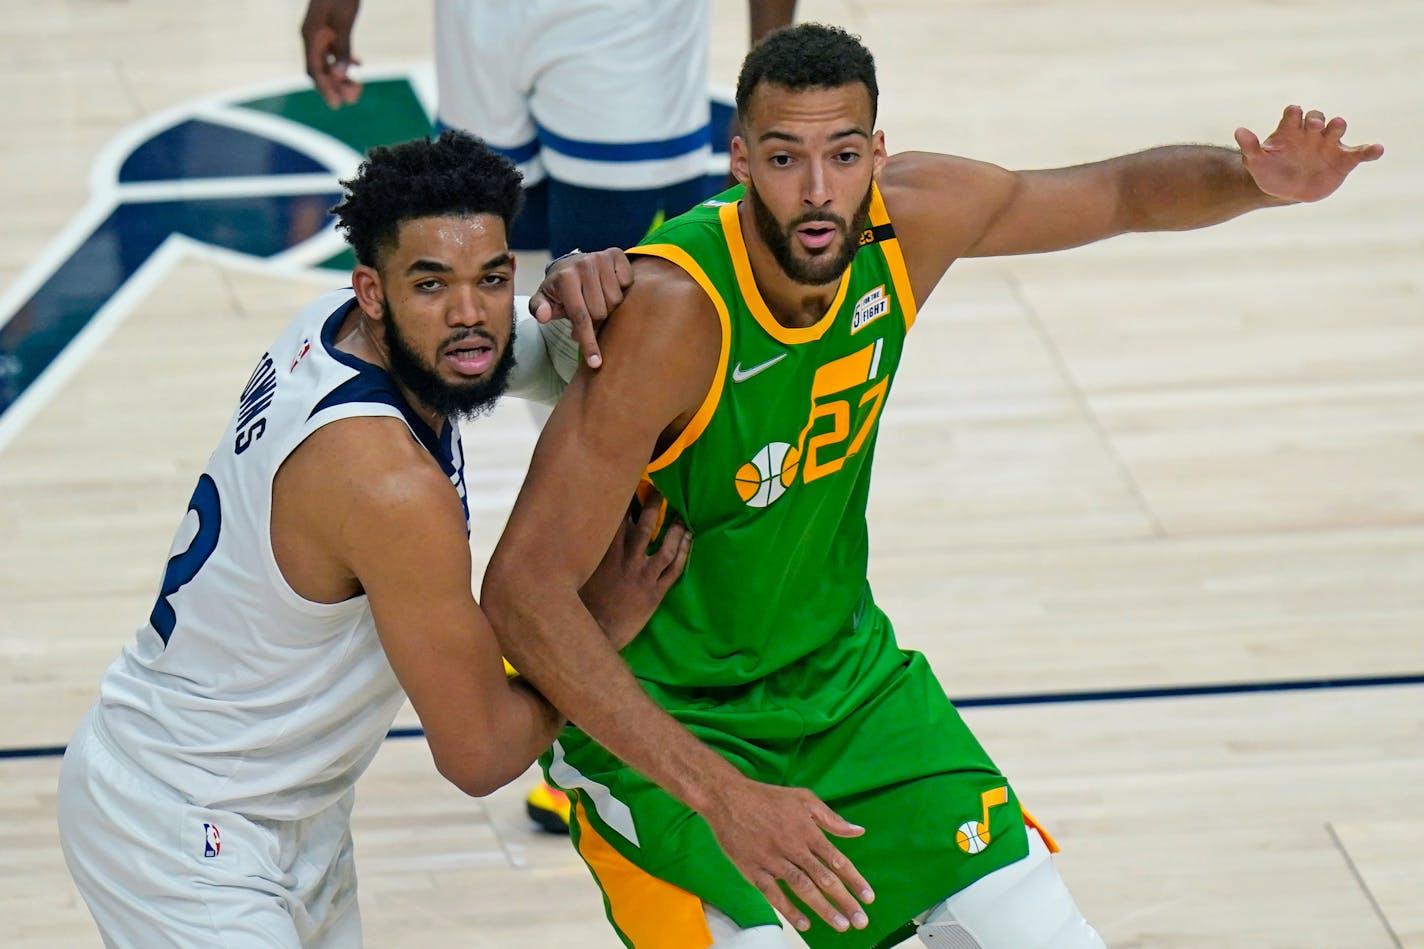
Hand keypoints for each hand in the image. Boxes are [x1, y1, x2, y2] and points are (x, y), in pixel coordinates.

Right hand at [301, 0, 362, 108]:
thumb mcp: (344, 22)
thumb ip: (342, 48)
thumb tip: (341, 75)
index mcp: (310, 36)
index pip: (315, 71)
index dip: (326, 89)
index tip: (338, 104)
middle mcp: (312, 38)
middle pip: (321, 70)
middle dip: (336, 86)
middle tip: (354, 97)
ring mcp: (320, 34)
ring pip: (328, 62)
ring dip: (342, 76)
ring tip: (359, 86)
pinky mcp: (329, 29)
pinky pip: (334, 51)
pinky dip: (345, 60)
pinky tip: (359, 64)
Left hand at [528, 249, 633, 369]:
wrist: (571, 263)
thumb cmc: (559, 289)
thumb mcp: (544, 300)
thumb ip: (539, 309)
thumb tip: (542, 316)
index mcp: (565, 277)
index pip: (580, 316)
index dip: (588, 341)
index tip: (595, 362)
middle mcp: (584, 264)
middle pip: (601, 311)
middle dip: (596, 318)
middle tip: (588, 312)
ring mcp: (601, 257)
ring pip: (616, 300)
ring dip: (609, 305)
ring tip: (597, 298)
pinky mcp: (617, 254)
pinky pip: (628, 282)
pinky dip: (621, 288)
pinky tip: (608, 285)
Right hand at [580, 491, 690, 648]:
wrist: (596, 632)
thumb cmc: (582, 605)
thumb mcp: (577, 573)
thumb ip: (581, 553)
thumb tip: (577, 533)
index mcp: (606, 554)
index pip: (618, 520)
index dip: (625, 502)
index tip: (630, 484)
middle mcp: (627, 560)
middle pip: (644, 527)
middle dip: (652, 506)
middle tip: (660, 490)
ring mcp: (643, 576)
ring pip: (666, 547)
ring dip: (675, 530)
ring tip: (682, 516)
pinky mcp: (655, 593)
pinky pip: (674, 570)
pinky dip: (684, 553)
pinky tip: (689, 541)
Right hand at [702, 777, 872, 934]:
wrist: (728, 798)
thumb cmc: (768, 797)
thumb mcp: (804, 799)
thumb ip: (831, 819)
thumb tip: (858, 831)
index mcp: (808, 831)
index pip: (837, 860)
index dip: (855, 880)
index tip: (869, 898)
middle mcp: (793, 847)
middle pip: (824, 878)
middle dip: (845, 901)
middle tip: (861, 921)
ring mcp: (773, 859)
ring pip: (802, 887)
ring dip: (823, 908)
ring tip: (840, 925)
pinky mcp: (753, 869)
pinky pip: (773, 893)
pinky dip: (788, 909)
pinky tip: (804, 923)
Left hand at [1235, 105, 1382, 203]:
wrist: (1285, 190)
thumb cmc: (1269, 171)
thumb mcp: (1256, 162)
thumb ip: (1250, 147)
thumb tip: (1238, 130)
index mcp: (1291, 130)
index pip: (1293, 114)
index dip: (1293, 113)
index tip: (1293, 114)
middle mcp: (1311, 133)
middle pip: (1316, 118)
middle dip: (1315, 119)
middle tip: (1312, 125)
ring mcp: (1328, 145)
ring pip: (1336, 129)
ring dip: (1337, 126)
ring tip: (1337, 127)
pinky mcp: (1344, 160)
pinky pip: (1360, 152)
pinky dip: (1370, 150)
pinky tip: (1377, 150)